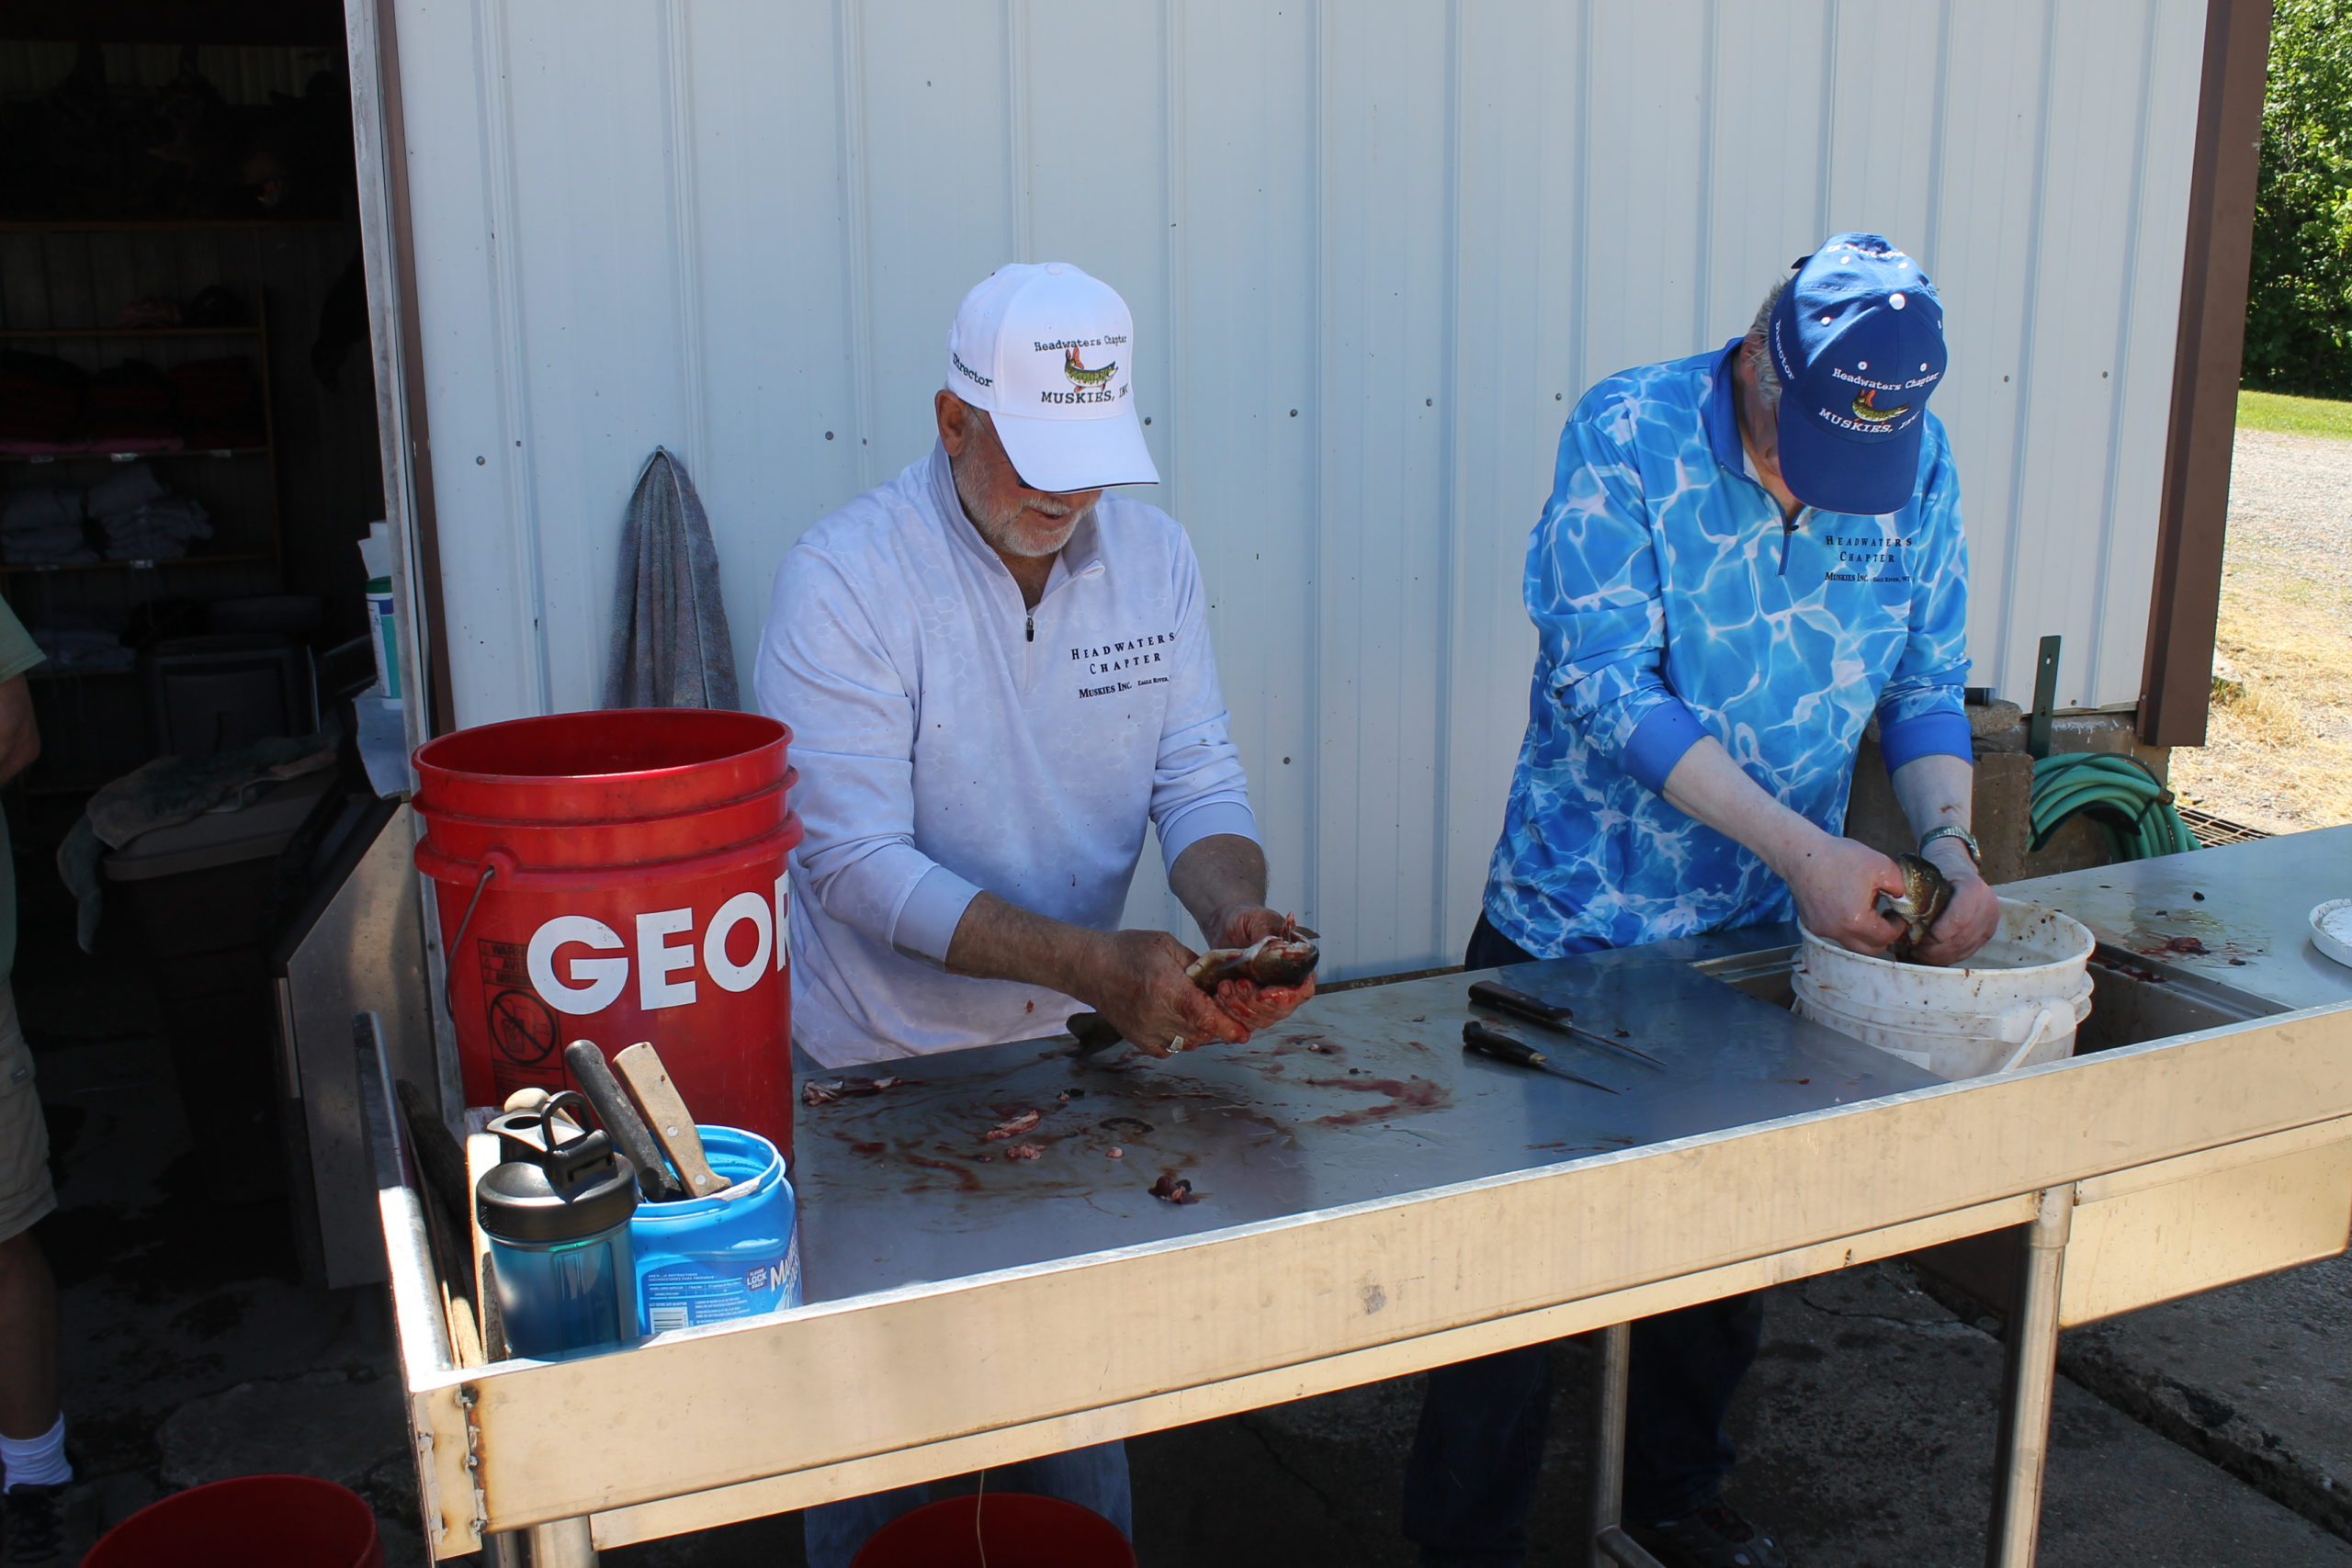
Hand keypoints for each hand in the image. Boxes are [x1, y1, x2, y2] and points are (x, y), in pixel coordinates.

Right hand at [1075, 929, 1250, 1057]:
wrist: (1090, 967)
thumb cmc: (1127, 951)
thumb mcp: (1166, 945)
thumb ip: (1197, 963)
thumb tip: (1221, 978)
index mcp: (1167, 988)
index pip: (1204, 1016)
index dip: (1227, 1027)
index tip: (1243, 1034)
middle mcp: (1157, 1015)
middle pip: (1201, 1032)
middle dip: (1216, 1023)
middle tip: (1216, 1007)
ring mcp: (1146, 1031)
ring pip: (1189, 1043)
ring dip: (1199, 1031)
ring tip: (1194, 1010)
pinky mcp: (1138, 1040)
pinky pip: (1171, 1049)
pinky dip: (1180, 1039)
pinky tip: (1176, 1020)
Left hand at [1203, 905, 1318, 1032]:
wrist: (1227, 925)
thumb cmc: (1248, 919)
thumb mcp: (1259, 920)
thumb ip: (1268, 935)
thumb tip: (1276, 946)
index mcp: (1298, 965)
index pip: (1303, 990)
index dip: (1286, 997)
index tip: (1263, 993)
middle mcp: (1286, 985)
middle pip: (1282, 1009)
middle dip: (1257, 1003)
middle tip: (1239, 985)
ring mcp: (1267, 997)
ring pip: (1262, 1018)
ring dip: (1242, 1008)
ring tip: (1225, 987)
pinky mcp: (1249, 1004)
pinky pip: (1245, 1020)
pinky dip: (1231, 1011)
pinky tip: (1220, 994)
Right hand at [1781, 832, 1907, 954]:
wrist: (1802, 854)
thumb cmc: (1839, 857)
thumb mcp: (1881, 865)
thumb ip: (1901, 886)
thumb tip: (1905, 900)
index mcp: (1857, 920)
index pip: (1886, 937)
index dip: (1898, 926)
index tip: (1897, 914)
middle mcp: (1837, 932)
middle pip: (1869, 950)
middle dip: (1883, 937)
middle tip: (1886, 918)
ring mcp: (1822, 930)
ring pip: (1852, 945)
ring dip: (1864, 935)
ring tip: (1867, 912)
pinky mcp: (1812, 925)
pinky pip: (1836, 935)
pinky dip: (1847, 928)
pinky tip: (1848, 907)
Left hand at [1910, 844, 1998, 965]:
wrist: (1957, 867)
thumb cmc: (1938, 872)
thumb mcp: (1927, 876)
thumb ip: (1917, 896)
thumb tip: (1897, 920)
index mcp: (1973, 888)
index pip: (1958, 918)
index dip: (1939, 933)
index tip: (1919, 939)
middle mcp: (1987, 905)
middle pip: (1961, 937)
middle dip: (1934, 949)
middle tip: (1913, 950)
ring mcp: (1990, 921)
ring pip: (1964, 948)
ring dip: (1939, 956)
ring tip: (1918, 954)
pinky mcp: (1988, 933)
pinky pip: (1968, 951)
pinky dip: (1948, 956)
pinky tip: (1931, 956)